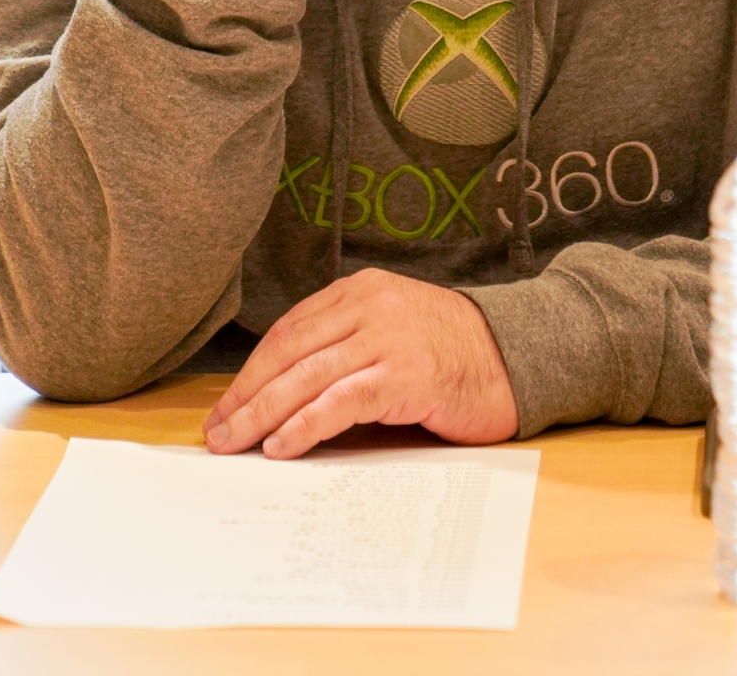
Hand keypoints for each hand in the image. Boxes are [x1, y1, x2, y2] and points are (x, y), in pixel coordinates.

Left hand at [201, 268, 519, 459]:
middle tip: (217, 432)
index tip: (225, 406)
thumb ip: (347, 346)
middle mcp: (370, 306)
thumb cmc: (454, 354)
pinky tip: (283, 445)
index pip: (288, 331)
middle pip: (289, 353)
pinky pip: (341, 402)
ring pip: (307, 377)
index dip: (250, 371)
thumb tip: (285, 393)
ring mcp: (388, 338)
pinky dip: (305, 425)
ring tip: (236, 443)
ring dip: (262, 415)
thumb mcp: (393, 331)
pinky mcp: (406, 375)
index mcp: (360, 291)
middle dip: (246, 396)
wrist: (518, 357)